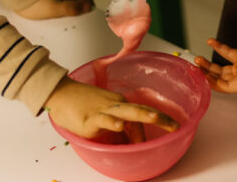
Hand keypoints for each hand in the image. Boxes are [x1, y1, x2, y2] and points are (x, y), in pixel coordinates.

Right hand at [45, 77, 178, 140]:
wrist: (60, 93)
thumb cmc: (80, 105)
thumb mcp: (103, 117)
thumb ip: (117, 128)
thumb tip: (127, 142)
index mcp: (121, 104)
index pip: (141, 116)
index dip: (153, 126)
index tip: (167, 131)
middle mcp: (116, 105)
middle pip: (141, 111)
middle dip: (160, 118)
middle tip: (175, 126)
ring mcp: (104, 110)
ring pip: (126, 113)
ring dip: (142, 116)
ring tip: (155, 118)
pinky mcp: (90, 118)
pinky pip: (103, 120)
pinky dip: (112, 123)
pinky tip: (119, 126)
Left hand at [194, 36, 236, 92]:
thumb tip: (235, 70)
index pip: (228, 87)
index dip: (214, 84)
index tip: (202, 78)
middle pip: (222, 78)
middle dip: (208, 73)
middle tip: (196, 66)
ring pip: (223, 68)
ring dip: (211, 63)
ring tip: (198, 58)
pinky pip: (230, 55)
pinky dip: (220, 49)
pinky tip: (212, 42)